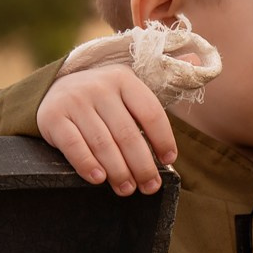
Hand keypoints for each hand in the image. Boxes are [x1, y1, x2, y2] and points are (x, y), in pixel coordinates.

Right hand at [36, 65, 176, 194]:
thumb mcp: (129, 85)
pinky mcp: (52, 117)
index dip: (163, 140)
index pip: (151, 112)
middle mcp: (99, 86)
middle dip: (142, 165)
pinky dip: (87, 164)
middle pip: (128, 134)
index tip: (169, 160)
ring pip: (103, 143)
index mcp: (124, 78)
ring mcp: (74, 100)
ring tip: (128, 189)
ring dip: (119, 171)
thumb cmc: (103, 97)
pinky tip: (99, 179)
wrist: (53, 90)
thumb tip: (200, 63)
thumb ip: (164, 78)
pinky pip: (73, 145)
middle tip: (150, 187)